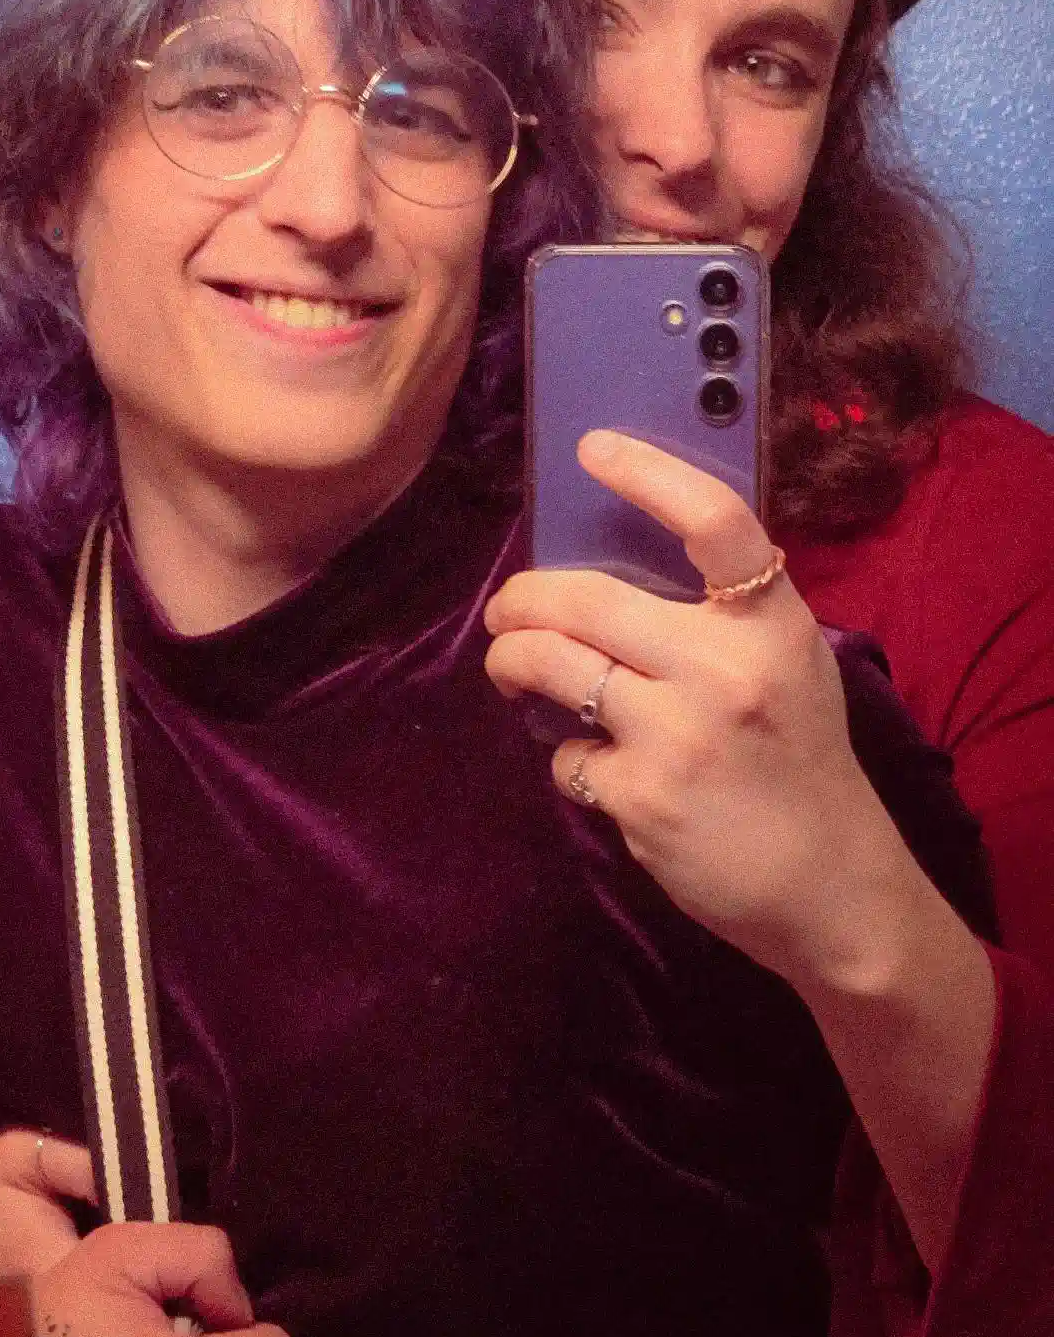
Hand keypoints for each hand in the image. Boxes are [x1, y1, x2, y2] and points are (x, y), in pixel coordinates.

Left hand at [485, 429, 919, 992]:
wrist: (832, 887)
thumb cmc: (799, 762)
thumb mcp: (787, 667)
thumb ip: (721, 619)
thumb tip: (609, 568)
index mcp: (772, 625)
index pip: (715, 521)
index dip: (649, 474)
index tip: (593, 449)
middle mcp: (726, 669)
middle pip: (585, 599)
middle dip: (520, 599)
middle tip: (504, 609)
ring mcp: (680, 735)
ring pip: (550, 666)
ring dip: (511, 661)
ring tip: (509, 665)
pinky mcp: (641, 798)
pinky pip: (565, 755)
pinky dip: (568, 758)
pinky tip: (598, 768)